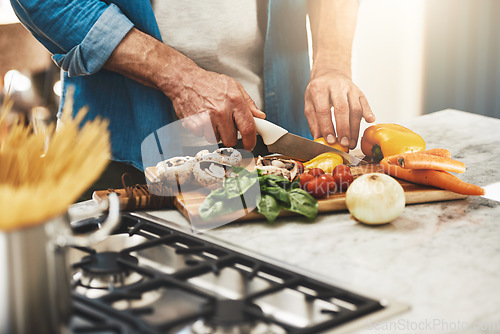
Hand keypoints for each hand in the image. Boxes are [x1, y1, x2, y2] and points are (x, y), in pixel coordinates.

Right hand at [103, 28, 264, 150]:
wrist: (184, 79)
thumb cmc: (208, 82)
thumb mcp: (234, 86)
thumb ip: (249, 103)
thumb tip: (260, 116)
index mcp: (235, 101)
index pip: (248, 128)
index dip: (250, 141)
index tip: (250, 145)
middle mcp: (221, 111)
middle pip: (231, 139)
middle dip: (230, 136)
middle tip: (226, 127)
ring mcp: (207, 118)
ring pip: (216, 140)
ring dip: (216, 133)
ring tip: (213, 119)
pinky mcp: (194, 124)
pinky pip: (202, 137)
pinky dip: (203, 131)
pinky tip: (202, 119)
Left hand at [304, 69, 374, 149]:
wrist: (330, 73)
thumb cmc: (318, 91)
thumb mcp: (309, 103)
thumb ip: (313, 121)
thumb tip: (318, 139)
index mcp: (319, 89)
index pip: (323, 110)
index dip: (327, 127)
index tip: (330, 140)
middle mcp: (336, 86)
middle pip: (342, 109)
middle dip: (343, 128)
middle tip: (343, 143)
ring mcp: (349, 88)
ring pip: (355, 108)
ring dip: (354, 128)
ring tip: (351, 142)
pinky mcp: (359, 92)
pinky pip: (365, 103)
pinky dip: (368, 112)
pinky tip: (369, 122)